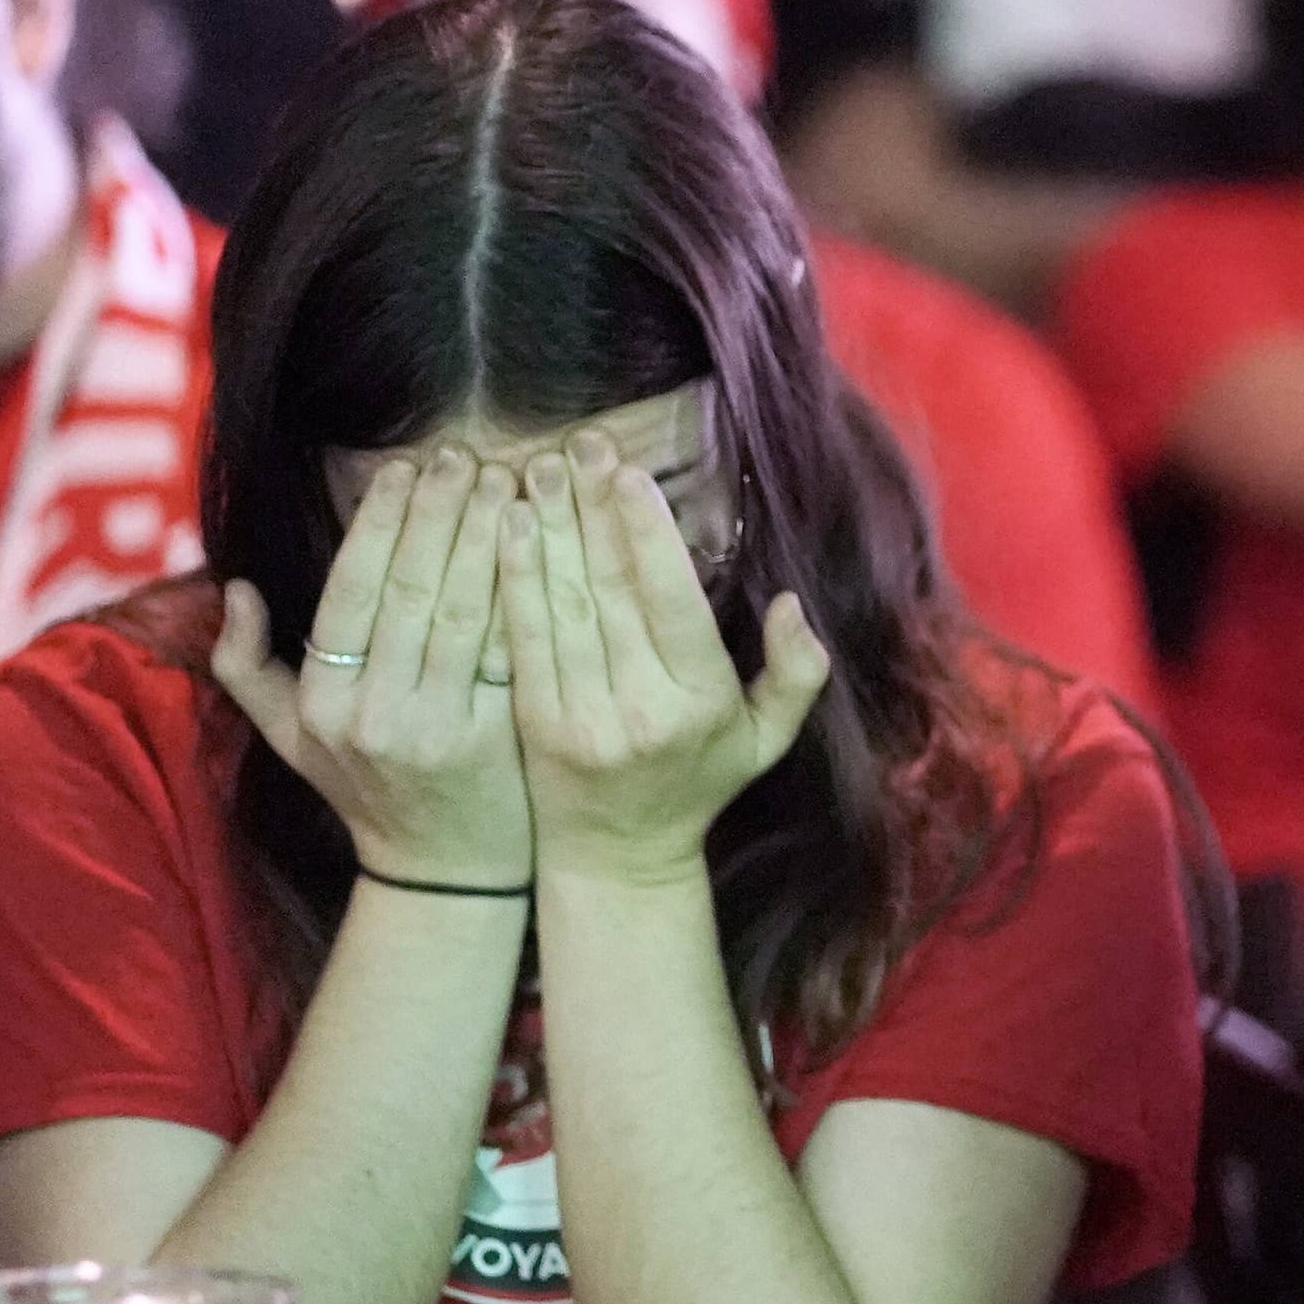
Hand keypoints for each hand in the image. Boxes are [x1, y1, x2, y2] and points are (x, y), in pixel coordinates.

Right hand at [211, 449, 532, 887]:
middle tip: (465, 455)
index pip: (352, 588)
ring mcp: (440, 726)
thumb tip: (235, 588)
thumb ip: (247, 666)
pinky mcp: (500, 737)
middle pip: (412, 588)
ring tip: (508, 479)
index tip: (404, 468)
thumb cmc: (365, 790)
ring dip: (489, 536)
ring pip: (466, 611)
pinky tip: (544, 542)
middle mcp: (375, 712)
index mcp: (324, 700)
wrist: (446, 871)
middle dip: (439, 512)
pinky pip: (514, 648)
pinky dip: (527, 590)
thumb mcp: (289, 738)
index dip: (380, 522)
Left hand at [499, 430, 831, 884]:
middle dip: (593, 511)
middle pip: (611, 591)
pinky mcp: (531, 720)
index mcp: (700, 704)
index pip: (670, 604)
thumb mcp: (766, 738)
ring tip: (541, 467)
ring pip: (561, 605)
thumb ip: (795, 674)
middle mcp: (639, 709)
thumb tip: (793, 605)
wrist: (616, 857)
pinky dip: (513, 575)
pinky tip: (508, 525)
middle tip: (582, 446)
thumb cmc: (698, 784)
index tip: (631, 476)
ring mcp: (579, 716)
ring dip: (548, 529)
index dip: (647, 536)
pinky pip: (522, 635)